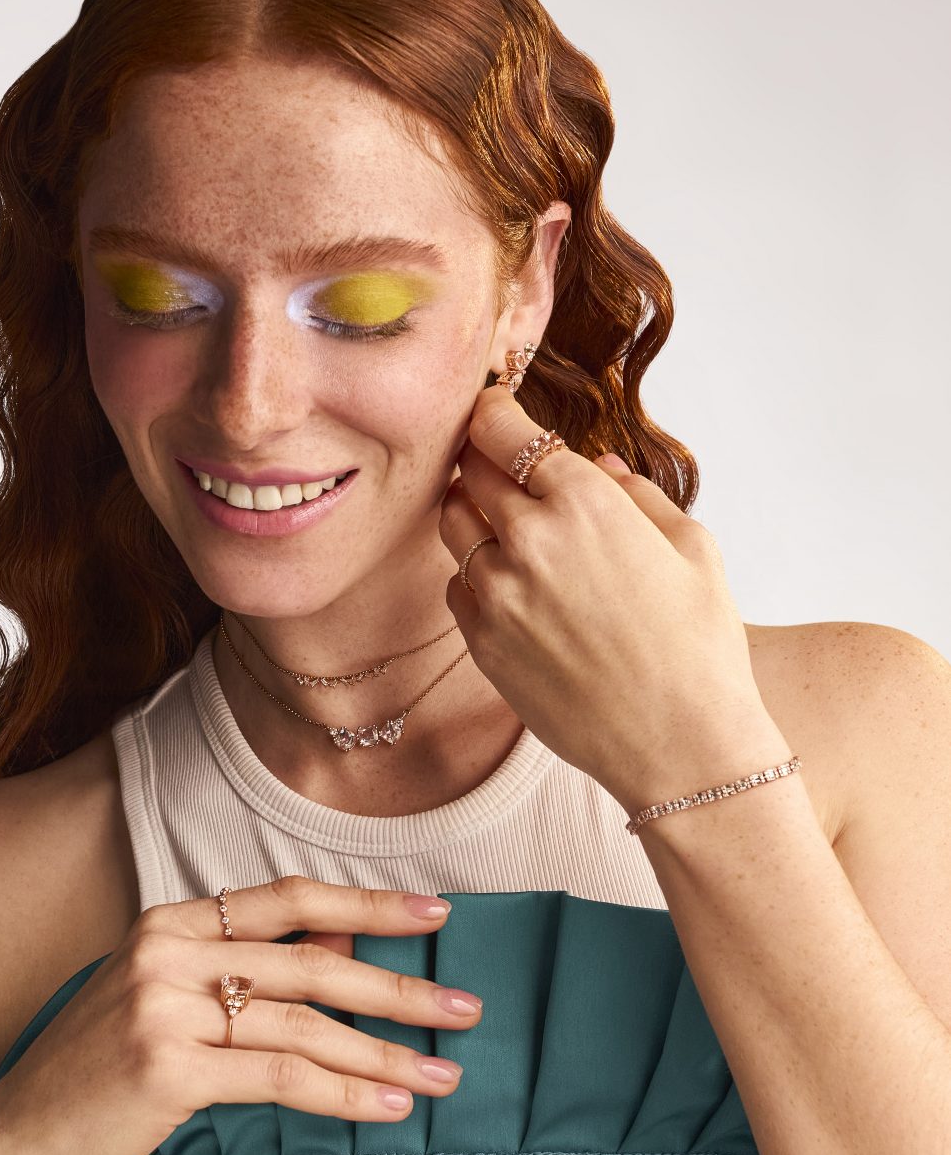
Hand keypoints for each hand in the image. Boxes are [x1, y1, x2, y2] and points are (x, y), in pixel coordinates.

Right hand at [0, 878, 480, 1154]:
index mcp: (172, 921)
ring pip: (304, 1023)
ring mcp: (165, 1006)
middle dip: (398, 985)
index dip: (369, 905)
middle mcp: (169, 949)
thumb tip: (350, 950)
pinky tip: (387, 1108)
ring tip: (442, 1074)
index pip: (290, 899)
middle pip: (312, 959)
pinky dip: (343, 1092)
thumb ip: (250, 971)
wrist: (13, 1136)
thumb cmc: (99, 1070)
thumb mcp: (170, 1001)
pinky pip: (280, 1076)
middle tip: (465, 1006)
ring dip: (384, 1051)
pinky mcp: (167, 1067)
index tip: (437, 914)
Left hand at [438, 385, 785, 814]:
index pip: (502, 427)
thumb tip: (597, 466)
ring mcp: (497, 592)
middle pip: (469, 469)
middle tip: (499, 465)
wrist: (681, 745)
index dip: (490, 411)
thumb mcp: (693, 548)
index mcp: (585, 501)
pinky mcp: (481, 640)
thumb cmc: (701, 646)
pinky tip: (516, 589)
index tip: (491, 410)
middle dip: (483, 460)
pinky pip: (457, 585)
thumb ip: (636, 493)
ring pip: (452, 523)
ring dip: (472, 513)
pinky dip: (476, 575)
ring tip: (506, 525)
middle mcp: (529, 538)